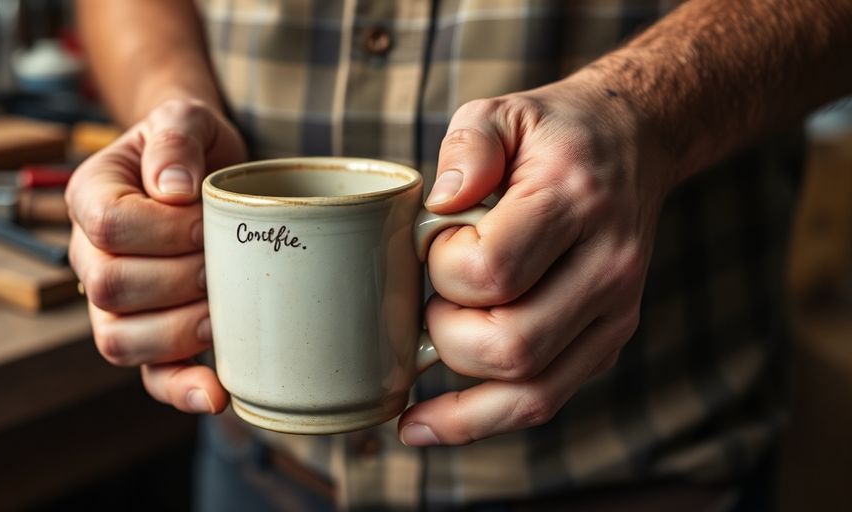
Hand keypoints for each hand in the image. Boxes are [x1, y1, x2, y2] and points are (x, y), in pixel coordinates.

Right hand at [66, 99, 246, 413]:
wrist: (205, 174)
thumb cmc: (193, 147)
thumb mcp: (186, 118)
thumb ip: (176, 136)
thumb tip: (173, 188)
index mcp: (91, 196)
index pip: (108, 224)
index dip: (164, 229)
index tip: (209, 219)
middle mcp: (90, 255)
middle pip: (110, 286)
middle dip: (178, 279)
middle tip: (224, 264)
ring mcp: (114, 304)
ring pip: (120, 339)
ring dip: (178, 331)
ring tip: (223, 314)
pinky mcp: (149, 338)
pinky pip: (151, 376)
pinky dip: (181, 389)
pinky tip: (217, 394)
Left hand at [398, 77, 672, 445]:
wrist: (634, 143)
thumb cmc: (554, 132)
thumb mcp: (503, 110)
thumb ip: (467, 145)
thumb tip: (441, 203)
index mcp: (575, 203)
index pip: (491, 271)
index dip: (441, 267)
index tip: (436, 241)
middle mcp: (607, 267)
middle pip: (510, 346)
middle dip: (445, 331)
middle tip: (433, 293)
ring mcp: (615, 313)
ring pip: (530, 392)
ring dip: (458, 386)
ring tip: (420, 357)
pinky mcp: (607, 342)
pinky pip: (543, 402)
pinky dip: (478, 420)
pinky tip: (425, 422)